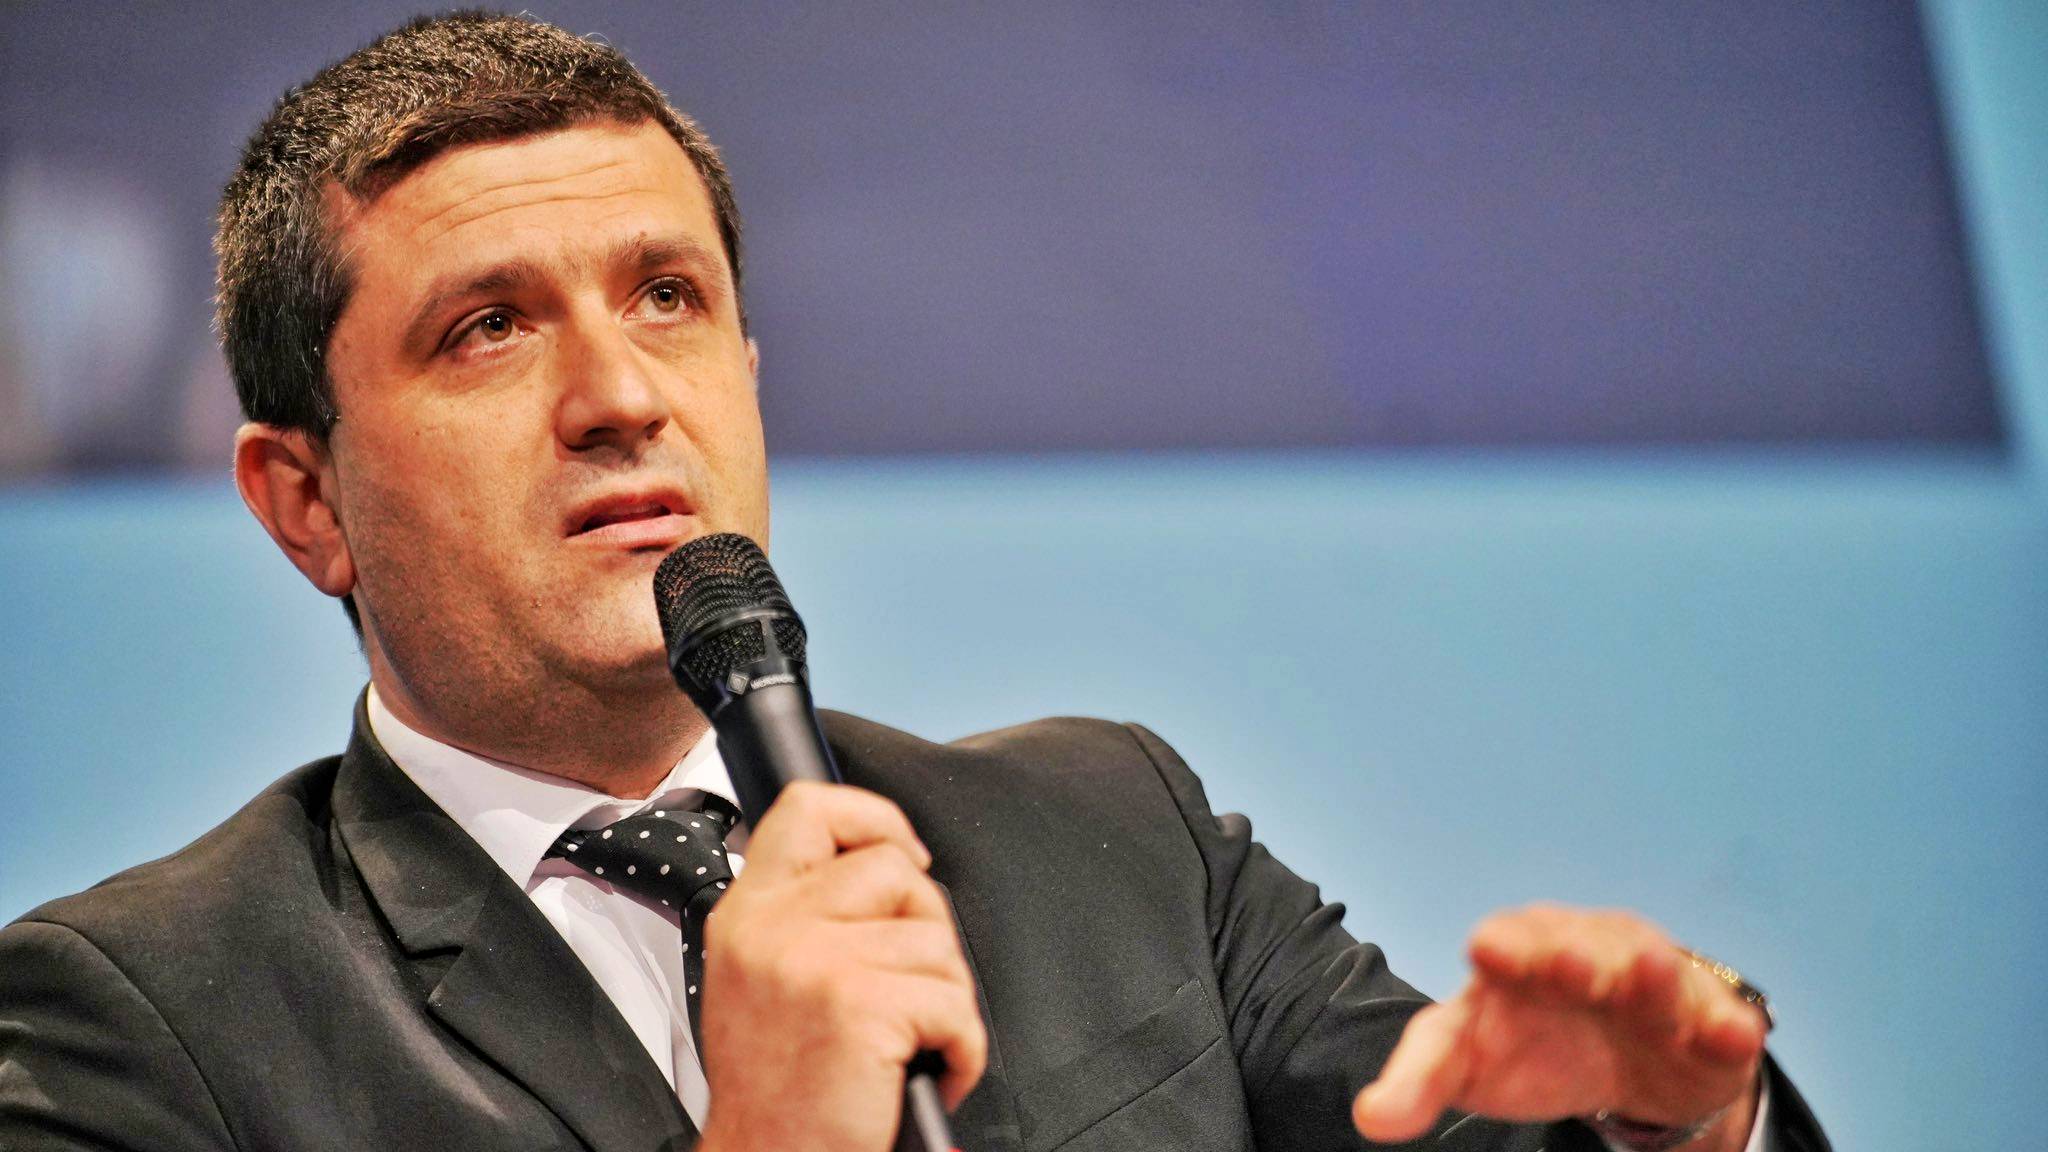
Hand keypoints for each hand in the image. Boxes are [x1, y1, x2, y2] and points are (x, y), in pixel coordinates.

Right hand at [693, 782, 986, 1151]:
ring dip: (945, 1000)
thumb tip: (891, 866)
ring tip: (908, 1043)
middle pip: (895, 868)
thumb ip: (807, 915)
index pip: (809, 809)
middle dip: (927, 928)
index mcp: (748, 914)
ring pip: (936, 941)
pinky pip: (955, 1003)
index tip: (905, 852)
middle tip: (910, 988)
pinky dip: (962, 1048)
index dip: (874, 816)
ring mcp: (814, 961)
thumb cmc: (778, 1089)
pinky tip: (929, 1070)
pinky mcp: (859, 1004)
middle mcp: (773, 927)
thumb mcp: (762, 979)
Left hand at [1353, 905, 1766, 1150]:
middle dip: (1573, 954)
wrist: (1623, 1062)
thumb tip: (1371, 1119)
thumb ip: (1418, 1082)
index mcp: (1519, 957)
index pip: (1506, 944)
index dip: (1502, 948)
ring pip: (1653, 970)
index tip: (1488, 951)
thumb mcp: (1465, 1061)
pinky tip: (1734, 1033)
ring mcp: (1652, 982)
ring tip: (1652, 971)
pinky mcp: (1708, 1019)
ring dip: (1651, 971)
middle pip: (1580, 948)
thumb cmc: (1529, 1046)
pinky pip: (1721, 1016)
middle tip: (1568, 964)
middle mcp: (1587, 953)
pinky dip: (1727, 1022)